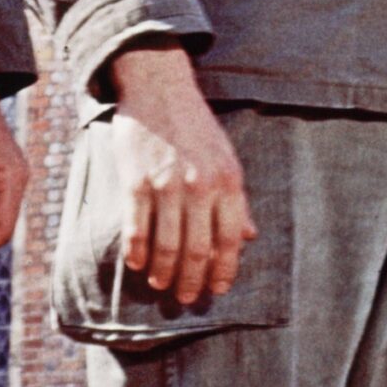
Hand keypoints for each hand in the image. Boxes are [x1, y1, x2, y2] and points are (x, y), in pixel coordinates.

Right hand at [107, 45, 255, 307]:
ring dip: (164, 271)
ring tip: (161, 284)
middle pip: (198, 249)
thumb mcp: (228, 159)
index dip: (224, 270)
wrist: (161, 89)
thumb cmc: (197, 128)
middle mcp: (201, 187)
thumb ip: (237, 200)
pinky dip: (137, 250)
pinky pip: (137, 226)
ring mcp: (167, 185)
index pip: (230, 240)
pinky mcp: (136, 181)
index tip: (217, 290)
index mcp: (229, 182)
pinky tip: (137, 264)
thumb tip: (250, 236)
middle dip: (192, 280)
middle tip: (185, 296)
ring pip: (167, 245)